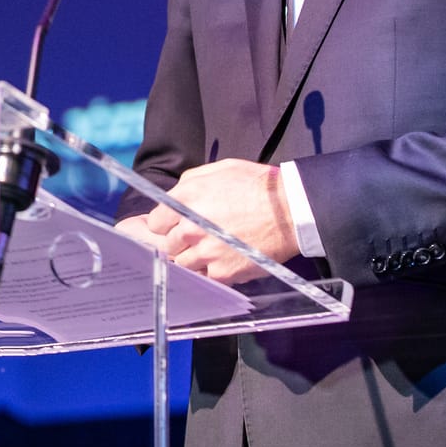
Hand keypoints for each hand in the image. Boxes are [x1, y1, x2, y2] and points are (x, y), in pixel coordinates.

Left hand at [136, 159, 298, 284]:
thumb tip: (177, 194)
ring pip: (183, 264)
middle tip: (198, 237)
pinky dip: (213, 271)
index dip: (165, 224)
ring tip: (213, 249)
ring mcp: (205, 252)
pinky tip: (225, 259)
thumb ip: (190, 182)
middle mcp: (190, 227)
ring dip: (194, 258)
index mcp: (185, 199)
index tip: (174, 226)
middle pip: (167, 245)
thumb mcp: (219, 170)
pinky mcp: (222, 272)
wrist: (290, 209)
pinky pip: (205, 277)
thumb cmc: (257, 186)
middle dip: (180, 241)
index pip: (155, 223)